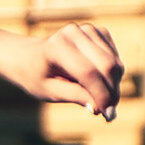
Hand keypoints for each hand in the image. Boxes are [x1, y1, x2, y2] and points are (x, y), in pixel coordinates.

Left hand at [0, 20, 122, 122]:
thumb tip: (100, 108)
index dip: (102, 95)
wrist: (28, 55)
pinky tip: (98, 83)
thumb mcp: (50, 92)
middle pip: (108, 66)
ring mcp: (88, 29)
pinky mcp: (99, 32)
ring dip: (113, 85)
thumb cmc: (36, 76)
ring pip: (115, 64)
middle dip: (112, 92)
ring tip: (100, 100)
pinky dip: (112, 75)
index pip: (88, 72)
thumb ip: (75, 97)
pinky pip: (116, 58)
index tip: (108, 115)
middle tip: (109, 112)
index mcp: (56, 47)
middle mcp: (73, 33)